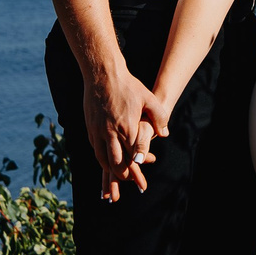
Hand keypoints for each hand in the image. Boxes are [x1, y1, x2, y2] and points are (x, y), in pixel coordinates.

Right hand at [85, 63, 159, 200]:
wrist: (103, 74)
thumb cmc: (128, 86)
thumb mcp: (149, 99)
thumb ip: (159, 117)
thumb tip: (164, 134)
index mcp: (127, 128)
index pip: (132, 156)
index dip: (137, 169)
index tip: (141, 181)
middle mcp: (110, 132)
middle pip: (116, 162)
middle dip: (123, 175)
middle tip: (129, 180)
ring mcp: (98, 130)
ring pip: (102, 158)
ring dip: (110, 168)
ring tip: (116, 175)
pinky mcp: (90, 127)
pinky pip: (95, 147)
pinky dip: (101, 156)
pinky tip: (106, 158)